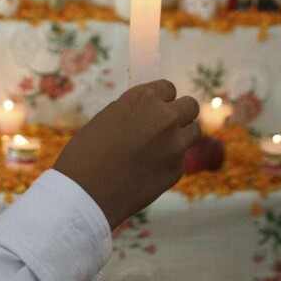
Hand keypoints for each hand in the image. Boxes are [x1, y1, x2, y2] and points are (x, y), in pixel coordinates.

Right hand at [52, 79, 199, 229]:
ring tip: (161, 146)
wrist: (85, 193)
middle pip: (190, 106)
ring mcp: (174, 145)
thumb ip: (134, 111)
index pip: (168, 87)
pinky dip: (170, 161)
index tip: (155, 108)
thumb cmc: (86, 152)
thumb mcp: (107, 118)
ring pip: (194, 131)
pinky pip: (181, 158)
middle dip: (180, 113)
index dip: (162, 98)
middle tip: (166, 125)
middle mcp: (164, 117)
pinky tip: (149, 169)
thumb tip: (150, 111)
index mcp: (142, 99)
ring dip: (182, 135)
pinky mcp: (177, 170)